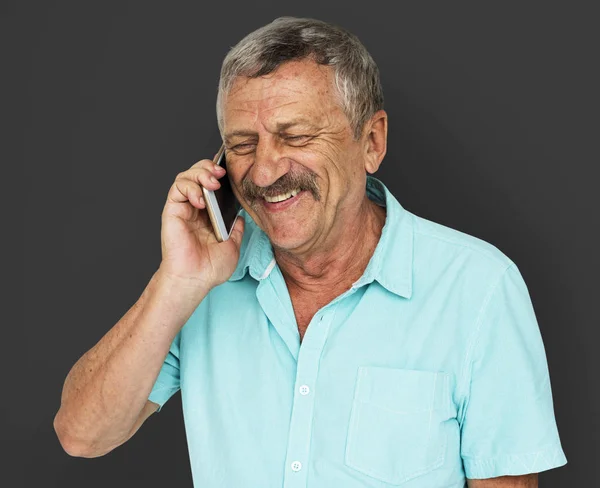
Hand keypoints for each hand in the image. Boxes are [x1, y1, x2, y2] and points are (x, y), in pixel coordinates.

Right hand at [158, 156, 244, 290]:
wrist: (196, 279)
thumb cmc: (211, 267)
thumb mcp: (233, 246)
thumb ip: (237, 229)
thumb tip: (240, 216)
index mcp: (209, 214)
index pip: (212, 185)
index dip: (219, 174)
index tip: (231, 173)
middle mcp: (195, 209)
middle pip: (198, 174)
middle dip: (209, 168)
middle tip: (221, 174)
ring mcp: (183, 208)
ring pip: (186, 177)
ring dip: (200, 174)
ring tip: (212, 184)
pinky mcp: (172, 211)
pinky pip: (177, 188)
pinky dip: (190, 187)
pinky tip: (201, 200)